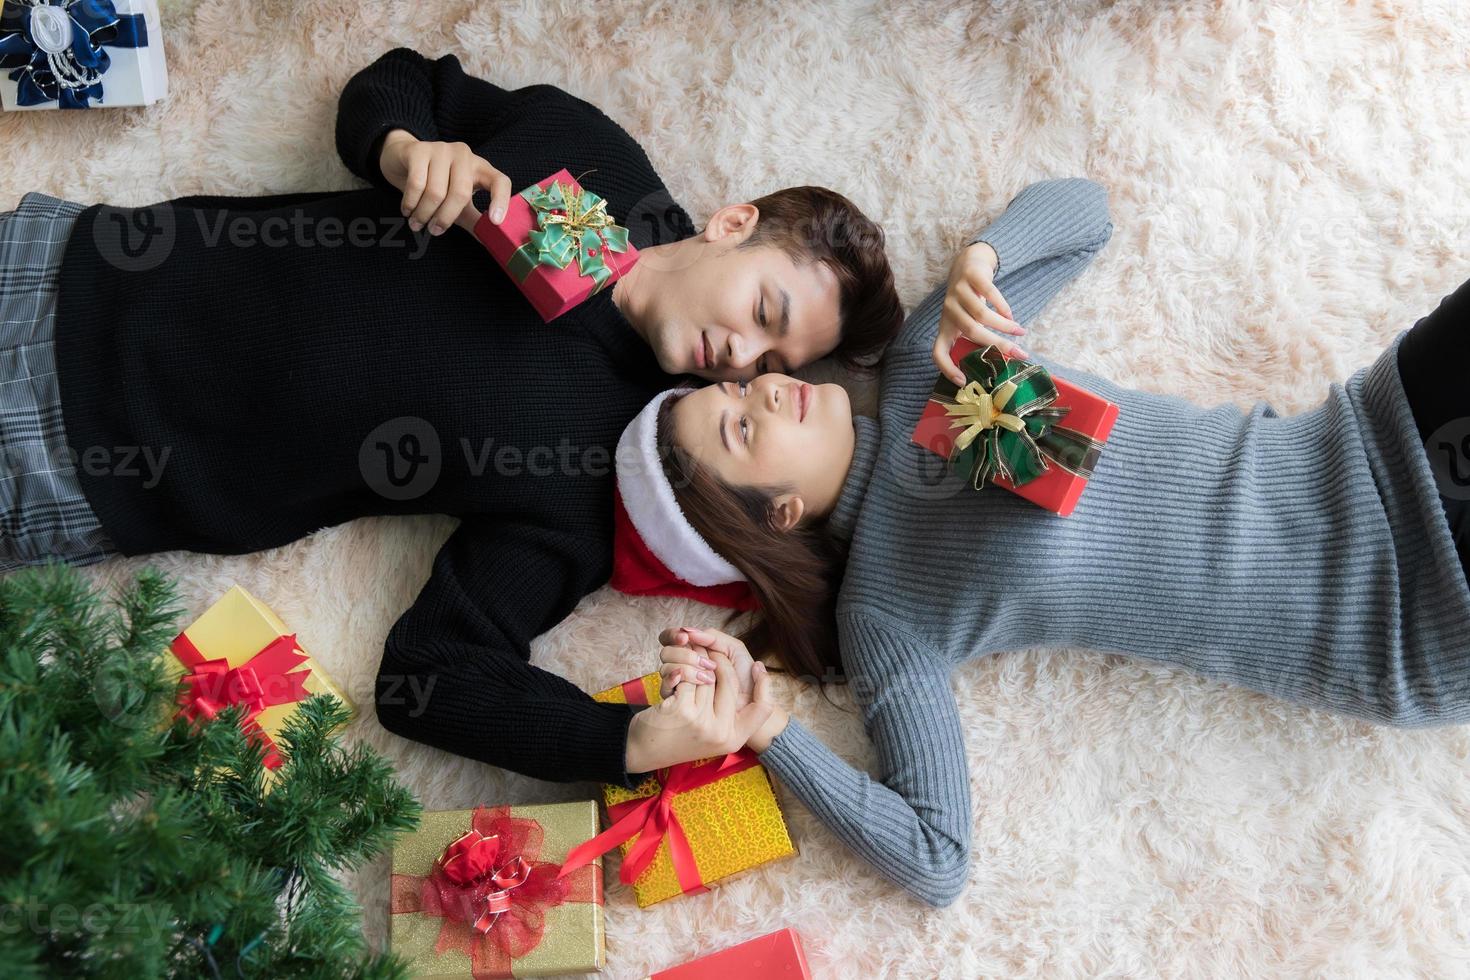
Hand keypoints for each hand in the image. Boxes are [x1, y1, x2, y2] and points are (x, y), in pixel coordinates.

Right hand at [378, 128, 512, 236]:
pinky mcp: (419, 149)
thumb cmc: (437, 183)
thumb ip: (475, 220)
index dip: (501, 201)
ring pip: (436, 191)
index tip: (495, 222)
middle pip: (461, 193)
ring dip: (424, 213)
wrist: (403, 157)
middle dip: (445, 217)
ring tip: (417, 223)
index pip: (500, 181)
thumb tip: (490, 243)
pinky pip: (417, 183)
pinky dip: (411, 202)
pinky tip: (407, 210)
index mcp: (481, 168)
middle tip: (435, 231)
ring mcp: (442, 149)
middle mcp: (464, 155)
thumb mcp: (459, 203)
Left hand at [624, 649, 772, 771]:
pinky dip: (677, 671)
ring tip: (687, 654)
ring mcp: (704, 723)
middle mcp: (722, 733)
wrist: (643, 750)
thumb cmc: (677, 734)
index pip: (763, 709)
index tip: (757, 665)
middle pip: (731, 682)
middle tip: (707, 646)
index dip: (765, 685)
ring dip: (695, 658)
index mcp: (734, 739)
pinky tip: (670, 673)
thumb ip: (726, 709)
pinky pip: (688, 677)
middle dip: (718, 658)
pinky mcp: (684, 711)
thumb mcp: (709, 730)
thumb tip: (752, 671)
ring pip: (708, 676)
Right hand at [657, 626, 754, 704]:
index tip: (684, 637)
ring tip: (707, 675)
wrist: (749, 705)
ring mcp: (678, 683)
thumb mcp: (733, 649)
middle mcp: (683, 666)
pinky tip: (692, 680)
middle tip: (698, 657)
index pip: (671, 637)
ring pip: (664, 667)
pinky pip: (666, 687)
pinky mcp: (678, 701)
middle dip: (680, 651)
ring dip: (683, 666)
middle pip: (665, 652)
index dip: (673, 635)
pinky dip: (675, 680)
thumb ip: (713, 637)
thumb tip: (688, 631)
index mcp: (694, 651)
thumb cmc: (744, 677)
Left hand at [934, 241, 1027, 385]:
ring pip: (983, 314)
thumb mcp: (966, 320)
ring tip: (1019, 331)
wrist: (968, 264)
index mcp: (945, 327)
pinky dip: (1003, 307)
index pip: (938, 353)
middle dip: (998, 345)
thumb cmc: (969, 301)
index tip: (963, 381)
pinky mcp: (971, 276)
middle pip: (972, 332)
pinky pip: (989, 294)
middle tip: (1019, 353)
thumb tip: (1003, 360)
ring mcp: (958, 292)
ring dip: (1005, 325)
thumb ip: (976, 338)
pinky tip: (1010, 314)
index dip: (947, 368)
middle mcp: (948, 310)